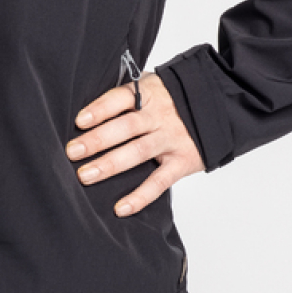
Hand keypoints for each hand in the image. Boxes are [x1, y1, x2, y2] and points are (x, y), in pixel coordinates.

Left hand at [65, 70, 202, 216]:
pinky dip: (140, 196)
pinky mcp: (182, 162)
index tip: (79, 121)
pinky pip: (159, 182)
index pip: (120, 99)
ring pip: (137, 153)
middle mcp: (159, 116)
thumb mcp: (152, 85)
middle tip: (72, 152)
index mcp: (148, 94)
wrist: (219, 105)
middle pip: (125, 127)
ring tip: (85, 175)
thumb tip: (91, 111)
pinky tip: (121, 207)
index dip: (99, 109)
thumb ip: (127, 96)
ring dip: (110, 165)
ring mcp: (171, 139)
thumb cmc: (175, 96)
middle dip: (97, 140)